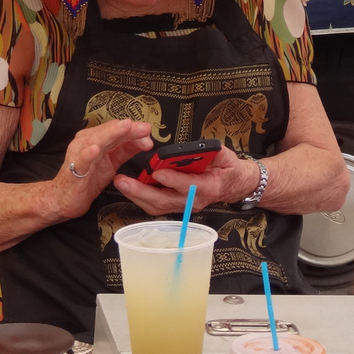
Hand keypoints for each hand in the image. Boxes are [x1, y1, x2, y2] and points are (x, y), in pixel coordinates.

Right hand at [52, 119, 153, 219]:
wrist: (64, 199)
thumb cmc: (87, 179)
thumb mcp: (111, 163)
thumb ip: (125, 150)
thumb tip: (145, 140)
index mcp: (96, 139)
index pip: (117, 129)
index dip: (134, 130)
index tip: (148, 132)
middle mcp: (86, 142)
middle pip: (109, 131)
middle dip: (128, 129)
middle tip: (145, 128)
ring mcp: (79, 154)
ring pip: (97, 140)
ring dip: (111, 133)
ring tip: (125, 127)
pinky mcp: (74, 169)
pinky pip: (81, 161)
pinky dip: (88, 154)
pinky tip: (96, 150)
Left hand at [111, 147, 256, 216]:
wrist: (232, 185)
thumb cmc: (228, 169)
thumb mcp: (227, 156)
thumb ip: (214, 152)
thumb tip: (201, 148)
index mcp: (208, 187)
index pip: (189, 185)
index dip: (174, 180)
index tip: (157, 172)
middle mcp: (194, 201)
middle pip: (166, 200)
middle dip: (143, 192)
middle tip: (124, 182)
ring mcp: (183, 206)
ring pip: (157, 206)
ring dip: (137, 196)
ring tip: (121, 183)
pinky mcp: (175, 205)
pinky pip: (156, 205)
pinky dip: (141, 198)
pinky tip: (128, 188)